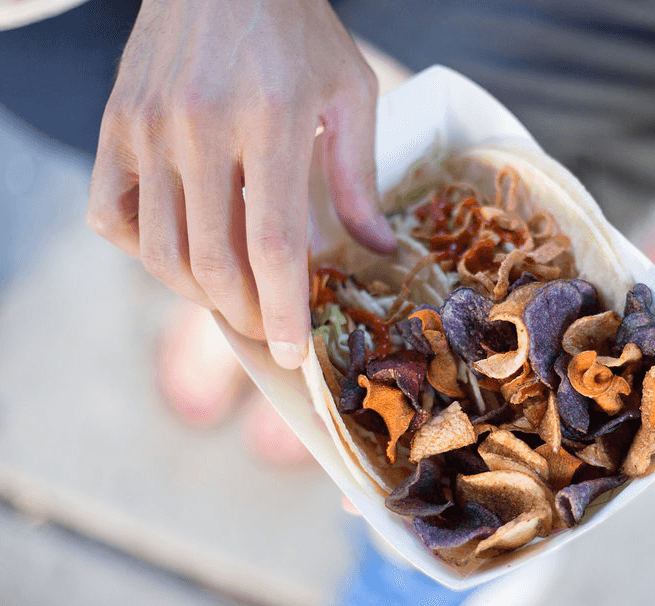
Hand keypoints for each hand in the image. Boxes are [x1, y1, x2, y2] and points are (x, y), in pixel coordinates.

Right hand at [86, 0, 395, 368]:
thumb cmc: (297, 27)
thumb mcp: (350, 91)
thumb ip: (358, 177)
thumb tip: (375, 249)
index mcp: (267, 120)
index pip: (271, 244)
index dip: (283, 310)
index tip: (294, 354)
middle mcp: (197, 127)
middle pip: (211, 261)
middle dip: (245, 314)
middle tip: (271, 328)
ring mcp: (146, 127)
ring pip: (156, 249)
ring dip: (197, 292)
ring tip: (234, 298)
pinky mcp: (115, 123)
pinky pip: (109, 213)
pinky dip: (142, 249)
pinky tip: (183, 249)